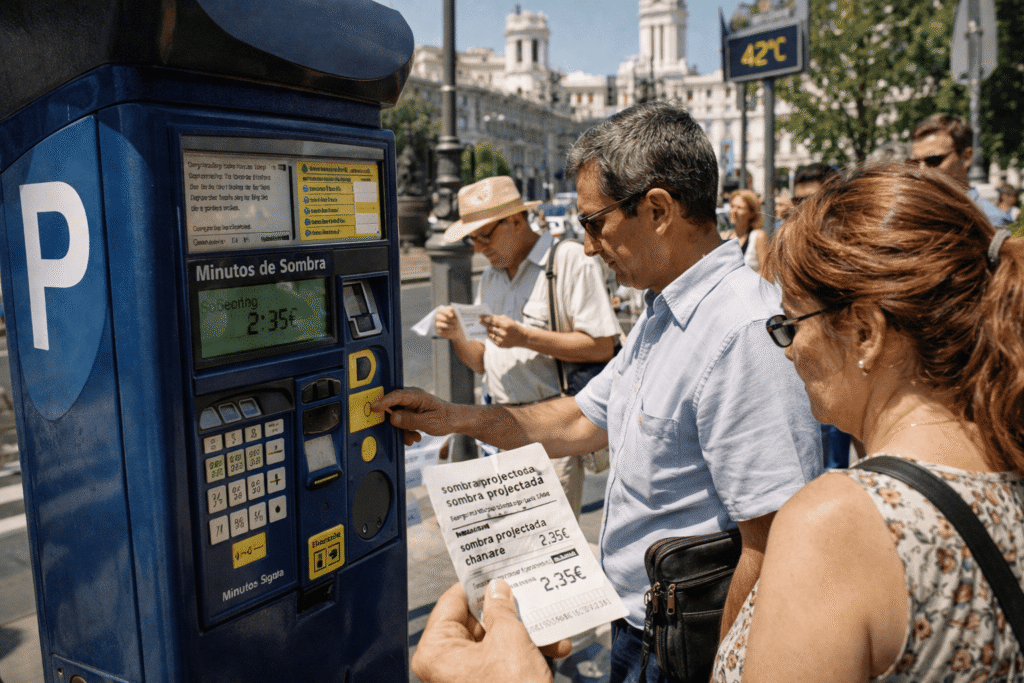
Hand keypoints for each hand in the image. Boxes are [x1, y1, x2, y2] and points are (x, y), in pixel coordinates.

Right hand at [371, 388, 455, 445]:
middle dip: (394, 422)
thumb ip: (410, 420)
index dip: (383, 401)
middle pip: (392, 407)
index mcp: (416, 395)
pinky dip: (405, 431)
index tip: (374, 408)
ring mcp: (409, 405)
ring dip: (402, 430)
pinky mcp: (409, 412)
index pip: (396, 395)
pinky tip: (415, 436)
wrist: (455, 421)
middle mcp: (411, 398)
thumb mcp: (428, 422)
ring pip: (396, 416)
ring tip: (413, 437)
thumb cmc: (446, 418)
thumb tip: (392, 418)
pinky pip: (400, 421)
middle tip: (398, 432)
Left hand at [411, 581, 570, 682]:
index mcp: (436, 650)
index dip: (477, 585)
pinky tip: (552, 649)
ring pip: (494, 642)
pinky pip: (502, 661)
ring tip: (547, 625)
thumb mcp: (509, 637)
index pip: (451, 602)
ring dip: (525, 634)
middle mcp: (444, 665)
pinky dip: (526, 654)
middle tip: (526, 596)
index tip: (494, 572)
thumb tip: (496, 590)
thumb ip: (501, 608)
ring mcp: (465, 678)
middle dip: (508, 612)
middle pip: (476, 622)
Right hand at [436, 306, 464, 341]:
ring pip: (437, 323)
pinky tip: (450, 329)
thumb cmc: (458, 321)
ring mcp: (438, 324)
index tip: (452, 315)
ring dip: (446, 325)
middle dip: (445, 319)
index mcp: (443, 311)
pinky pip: (439, 330)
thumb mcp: (458, 315)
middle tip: (453, 321)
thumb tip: (452, 308)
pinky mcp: (439, 330)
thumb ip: (455, 310)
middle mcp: (439, 317)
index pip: (440, 309)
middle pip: (437, 316)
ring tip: (453, 326)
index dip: (445, 312)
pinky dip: (444, 330)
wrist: (459, 330)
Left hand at [480, 314, 527, 347]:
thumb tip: (487, 317)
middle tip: (480, 321)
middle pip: (489, 327)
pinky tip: (494, 333)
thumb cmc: (514, 327)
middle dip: (485, 324)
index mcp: (506, 325)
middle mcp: (503, 333)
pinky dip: (492, 336)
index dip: (485, 319)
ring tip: (489, 328)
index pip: (492, 321)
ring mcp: (501, 340)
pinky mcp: (500, 345)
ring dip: (489, 330)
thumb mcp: (508, 320)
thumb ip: (498, 318)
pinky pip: (492, 339)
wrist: (522, 338)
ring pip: (489, 333)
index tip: (479, 317)